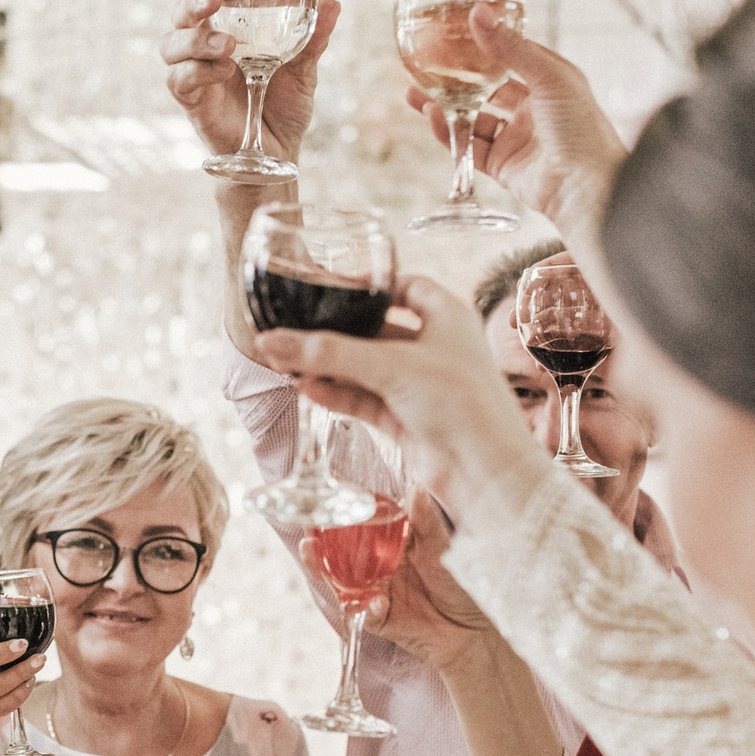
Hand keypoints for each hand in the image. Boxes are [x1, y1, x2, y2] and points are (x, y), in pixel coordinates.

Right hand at [162, 0, 340, 164]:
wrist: (278, 155)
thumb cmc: (283, 109)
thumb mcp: (303, 71)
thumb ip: (313, 39)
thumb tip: (333, 3)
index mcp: (225, 34)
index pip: (204, 2)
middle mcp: (202, 51)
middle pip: (180, 18)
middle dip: (191, 2)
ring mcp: (194, 77)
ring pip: (172, 47)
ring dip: (196, 40)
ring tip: (228, 45)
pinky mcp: (193, 104)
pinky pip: (180, 82)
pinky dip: (198, 72)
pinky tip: (224, 70)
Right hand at [258, 279, 543, 515]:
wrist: (483, 470)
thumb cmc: (460, 403)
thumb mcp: (390, 365)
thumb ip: (328, 352)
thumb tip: (271, 341)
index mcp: (448, 315)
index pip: (405, 286)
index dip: (369, 285)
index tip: (330, 287)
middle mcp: (434, 346)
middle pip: (374, 330)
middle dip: (334, 333)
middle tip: (293, 330)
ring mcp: (419, 385)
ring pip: (364, 367)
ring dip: (328, 365)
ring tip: (285, 361)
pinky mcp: (405, 418)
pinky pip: (362, 398)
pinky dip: (335, 392)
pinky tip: (305, 387)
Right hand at [325, 495, 491, 671]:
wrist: (469, 631)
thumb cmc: (459, 583)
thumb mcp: (443, 548)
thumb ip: (427, 521)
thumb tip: (416, 489)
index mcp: (390, 541)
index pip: (360, 519)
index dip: (342, 504)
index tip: (326, 486)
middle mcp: (374, 564)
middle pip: (337, 547)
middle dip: (317, 533)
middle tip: (306, 520)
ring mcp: (371, 590)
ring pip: (336, 577)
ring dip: (319, 565)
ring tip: (310, 550)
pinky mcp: (374, 617)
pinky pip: (359, 612)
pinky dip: (365, 608)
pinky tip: (378, 604)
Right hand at [406, 25, 626, 245]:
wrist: (586, 187)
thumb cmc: (582, 128)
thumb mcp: (548, 77)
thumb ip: (510, 47)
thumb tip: (479, 13)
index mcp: (549, 82)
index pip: (511, 57)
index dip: (483, 46)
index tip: (453, 34)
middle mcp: (533, 109)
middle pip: (485, 88)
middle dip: (455, 79)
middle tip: (425, 66)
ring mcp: (516, 138)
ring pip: (472, 118)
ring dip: (444, 107)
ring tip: (414, 94)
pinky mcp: (502, 165)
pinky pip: (469, 147)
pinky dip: (448, 134)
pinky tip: (432, 117)